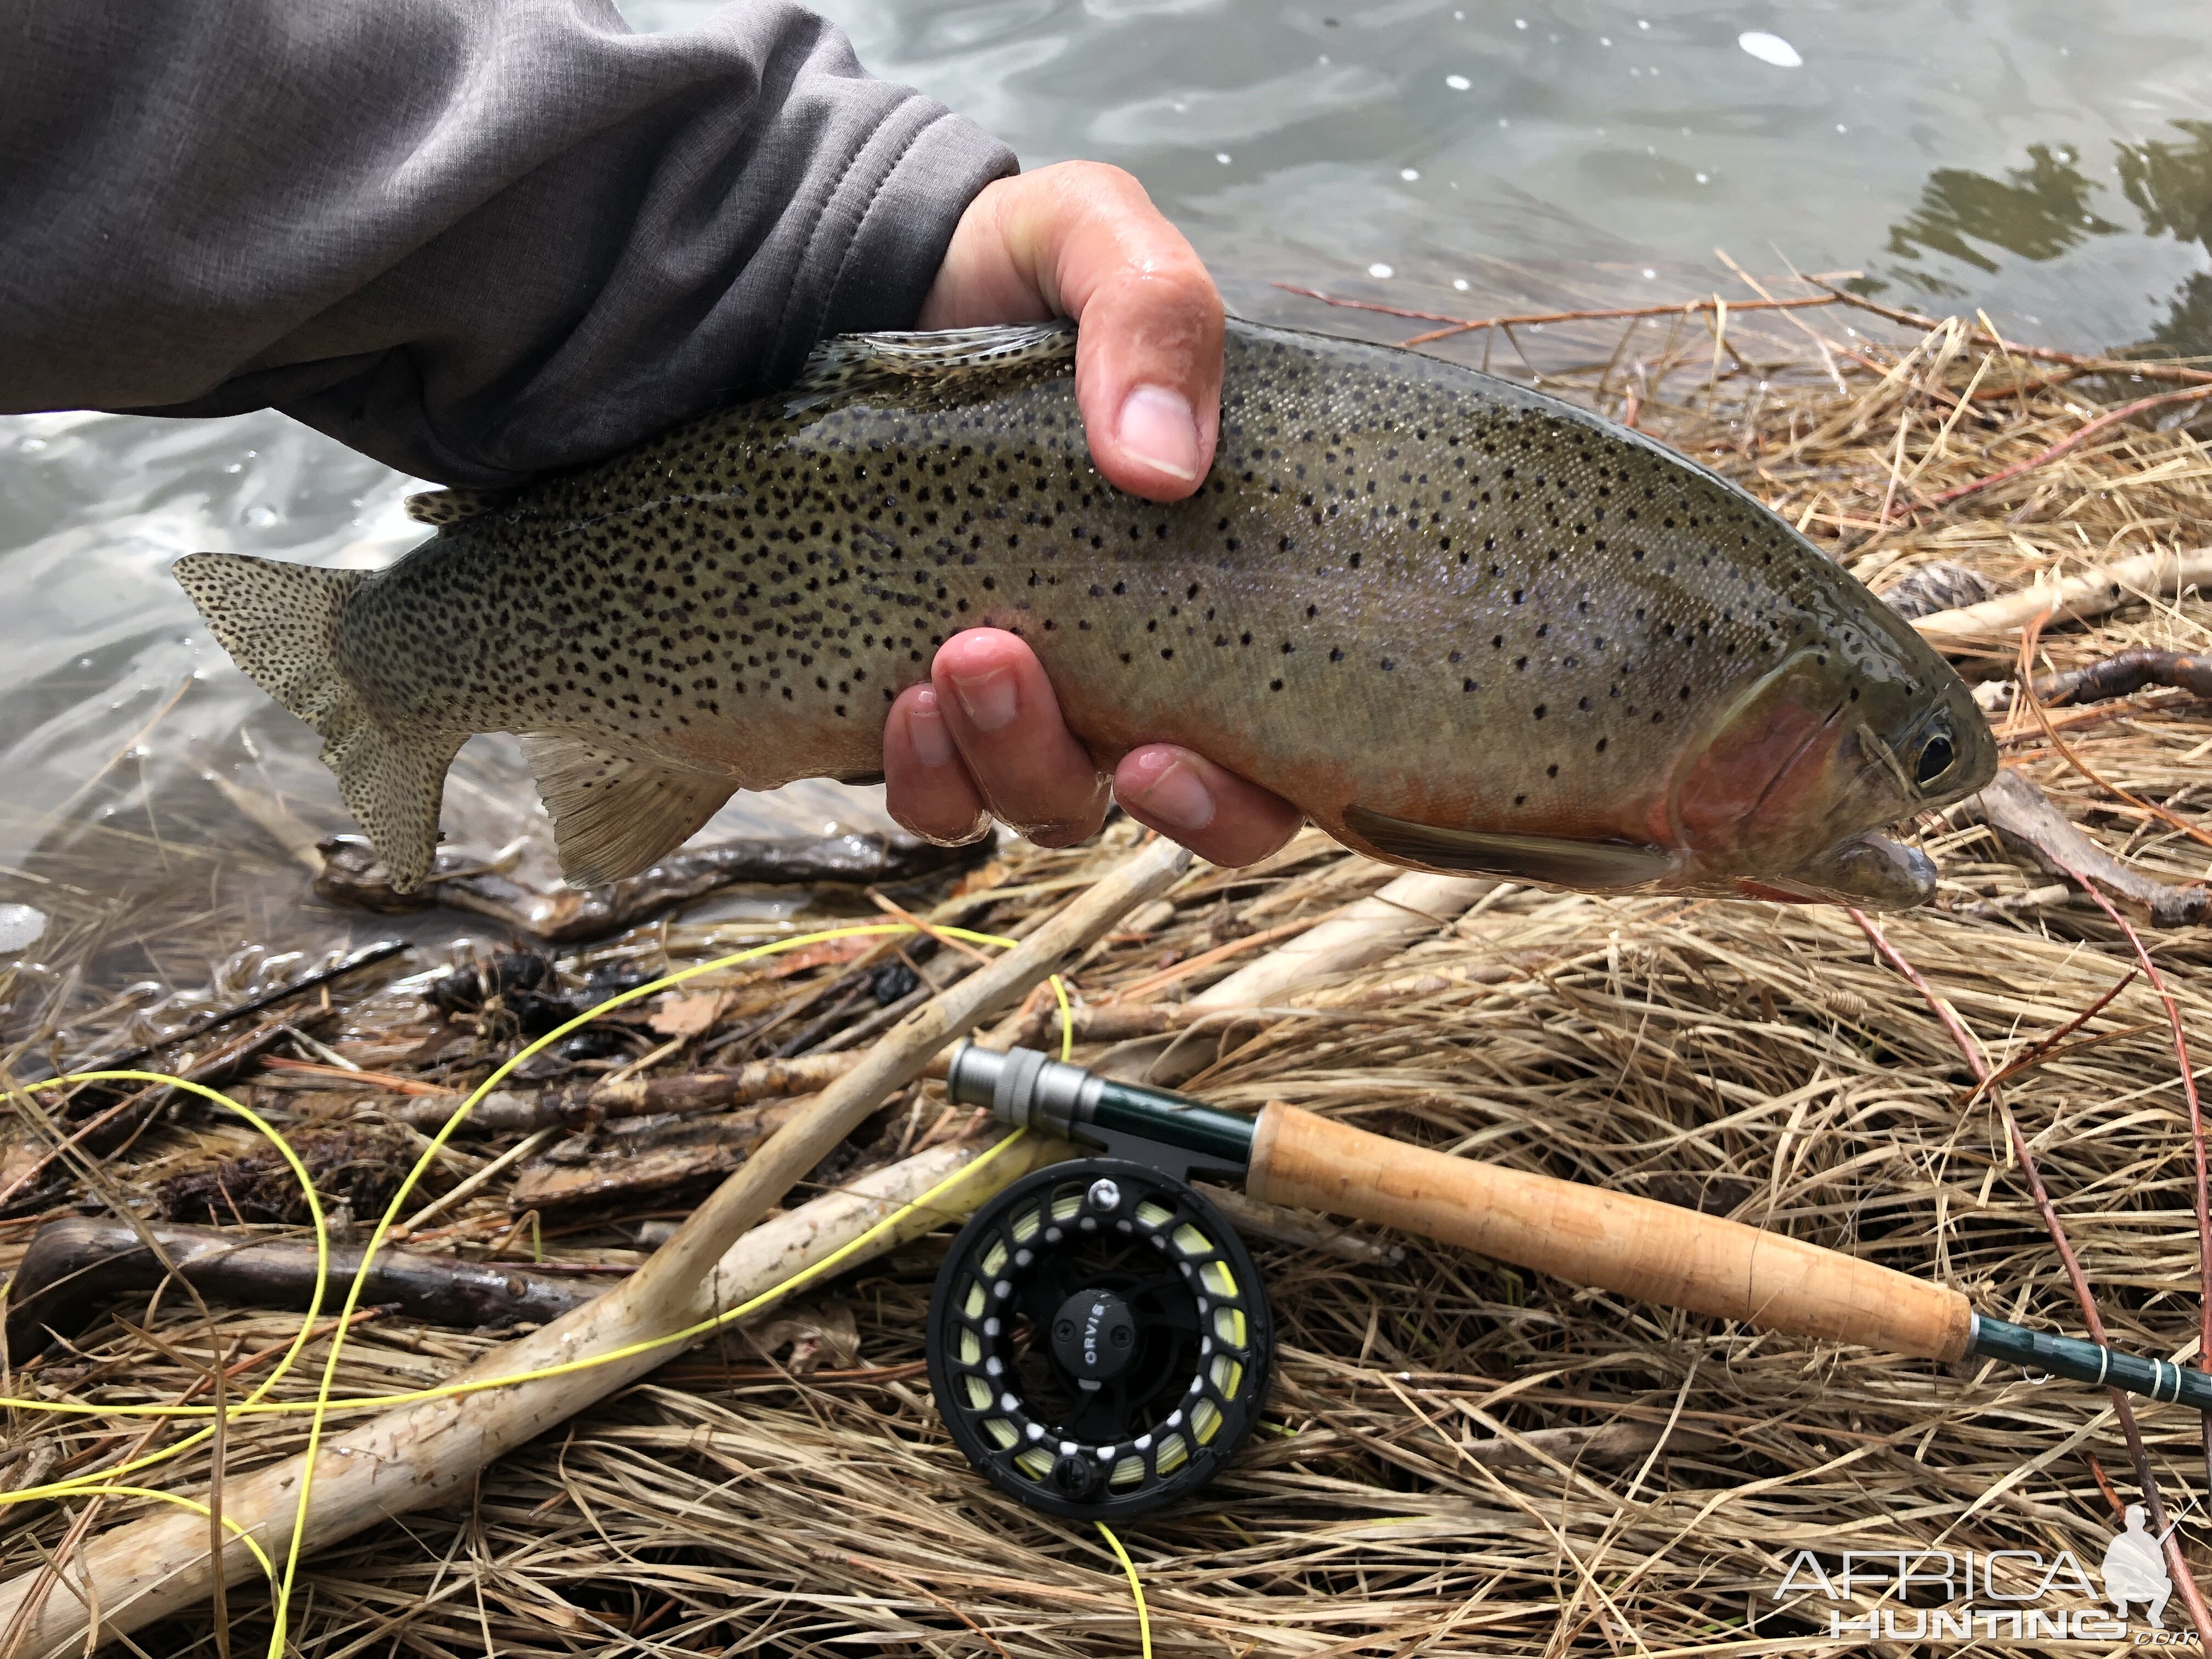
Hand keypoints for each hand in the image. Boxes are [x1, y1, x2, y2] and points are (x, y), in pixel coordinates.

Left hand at [885, 164, 1302, 865]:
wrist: (871, 277)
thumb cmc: (1013, 268)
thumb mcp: (1093, 239)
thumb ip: (1153, 313)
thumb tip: (1168, 465)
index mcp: (1229, 577)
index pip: (1285, 749)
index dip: (1242, 798)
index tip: (1168, 757)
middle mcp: (1155, 658)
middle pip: (1178, 807)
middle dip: (1093, 777)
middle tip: (1009, 666)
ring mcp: (1048, 691)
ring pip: (1053, 805)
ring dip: (1003, 763)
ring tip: (954, 658)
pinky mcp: (942, 701)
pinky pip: (946, 800)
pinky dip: (928, 778)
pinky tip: (897, 702)